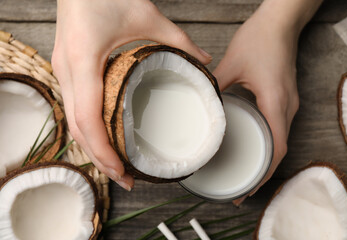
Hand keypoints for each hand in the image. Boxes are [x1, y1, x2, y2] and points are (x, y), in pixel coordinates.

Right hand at [52, 0, 211, 190]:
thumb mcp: (147, 16)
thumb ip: (179, 41)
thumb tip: (205, 63)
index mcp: (84, 59)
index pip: (89, 118)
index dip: (104, 150)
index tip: (123, 171)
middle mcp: (67, 70)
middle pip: (77, 129)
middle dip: (99, 159)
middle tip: (125, 179)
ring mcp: (62, 71)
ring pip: (72, 122)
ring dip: (92, 148)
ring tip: (116, 167)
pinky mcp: (66, 70)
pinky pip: (73, 108)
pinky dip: (88, 130)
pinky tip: (104, 139)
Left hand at [213, 0, 322, 204]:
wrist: (281, 22)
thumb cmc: (261, 40)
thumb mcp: (232, 64)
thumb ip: (214, 86)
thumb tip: (199, 104)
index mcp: (275, 102)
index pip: (276, 148)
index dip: (264, 173)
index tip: (248, 188)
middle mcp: (288, 107)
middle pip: (280, 150)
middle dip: (262, 172)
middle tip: (241, 187)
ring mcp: (289, 102)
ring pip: (281, 139)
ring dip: (266, 157)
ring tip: (246, 170)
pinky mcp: (286, 97)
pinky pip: (279, 126)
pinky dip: (268, 141)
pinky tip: (253, 143)